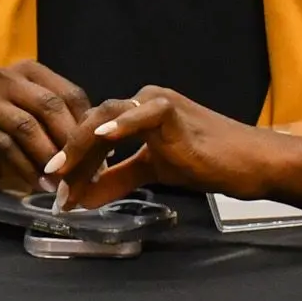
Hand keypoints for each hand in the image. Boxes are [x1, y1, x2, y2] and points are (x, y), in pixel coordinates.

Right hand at [0, 61, 90, 191]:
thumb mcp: (28, 116)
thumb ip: (56, 123)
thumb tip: (100, 150)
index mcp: (29, 71)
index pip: (70, 93)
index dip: (87, 125)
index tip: (101, 153)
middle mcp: (8, 77)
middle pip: (51, 106)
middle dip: (70, 141)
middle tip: (85, 170)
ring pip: (29, 127)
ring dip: (49, 157)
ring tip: (62, 181)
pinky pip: (8, 148)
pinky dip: (27, 169)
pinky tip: (39, 184)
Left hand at [44, 86, 283, 208]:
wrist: (250, 162)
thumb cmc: (208, 163)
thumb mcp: (153, 173)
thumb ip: (117, 180)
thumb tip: (81, 199)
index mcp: (137, 113)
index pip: (92, 133)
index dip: (72, 161)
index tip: (56, 193)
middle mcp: (143, 100)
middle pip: (92, 123)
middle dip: (68, 157)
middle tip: (51, 188)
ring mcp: (158, 102)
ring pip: (107, 116)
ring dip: (82, 147)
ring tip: (63, 173)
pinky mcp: (174, 111)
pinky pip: (142, 113)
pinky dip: (121, 124)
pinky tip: (102, 138)